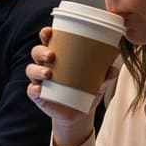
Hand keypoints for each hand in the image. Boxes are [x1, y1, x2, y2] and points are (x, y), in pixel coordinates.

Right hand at [25, 27, 115, 145]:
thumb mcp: (97, 82)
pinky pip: (32, 90)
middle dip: (41, 51)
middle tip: (51, 55)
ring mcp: (40, 80)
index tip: (49, 31)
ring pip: (31, 70)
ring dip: (37, 69)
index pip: (48, 41)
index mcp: (59, 57)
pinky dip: (34, 89)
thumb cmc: (86, 91)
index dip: (46, 34)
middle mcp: (46, 65)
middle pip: (36, 52)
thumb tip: (114, 69)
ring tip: (48, 74)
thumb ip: (104, 76)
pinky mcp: (38, 95)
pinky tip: (39, 89)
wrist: (80, 114)